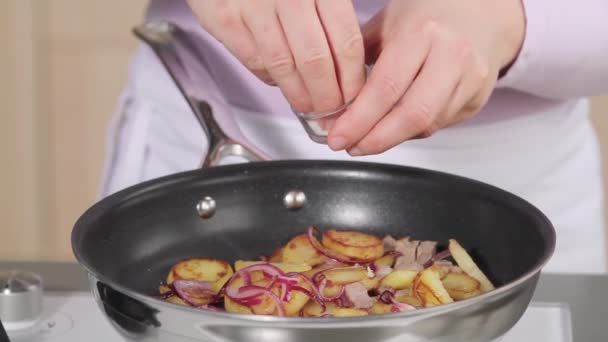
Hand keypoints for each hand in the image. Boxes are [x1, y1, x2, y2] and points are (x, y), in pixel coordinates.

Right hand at [187, 0, 366, 113]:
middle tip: (332, 110)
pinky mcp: (224, 18)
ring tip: (309, 105)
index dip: (352, 78)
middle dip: (327, 96)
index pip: (345, 42)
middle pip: (316, 61)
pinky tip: (281, 81)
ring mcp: (253, 7)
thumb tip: (351, 64)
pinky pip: (254, 61)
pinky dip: (271, 78)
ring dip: (300, 95)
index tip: (355, 96)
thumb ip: (332, 12)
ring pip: (283, 67)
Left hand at [327, 0, 525, 154]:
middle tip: (349, 146)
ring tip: (364, 141)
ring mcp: (471, 79)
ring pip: (427, 125)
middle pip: (411, 115)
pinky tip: (392, 129)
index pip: (386, 87)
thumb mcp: (387, 22)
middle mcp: (452, 55)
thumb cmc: (428, 13)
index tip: (336, 136)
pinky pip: (439, 125)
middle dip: (375, 140)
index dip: (358, 120)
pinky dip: (410, 132)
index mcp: (422, 33)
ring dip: (390, 139)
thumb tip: (331, 104)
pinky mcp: (478, 98)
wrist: (482, 11)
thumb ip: (357, 59)